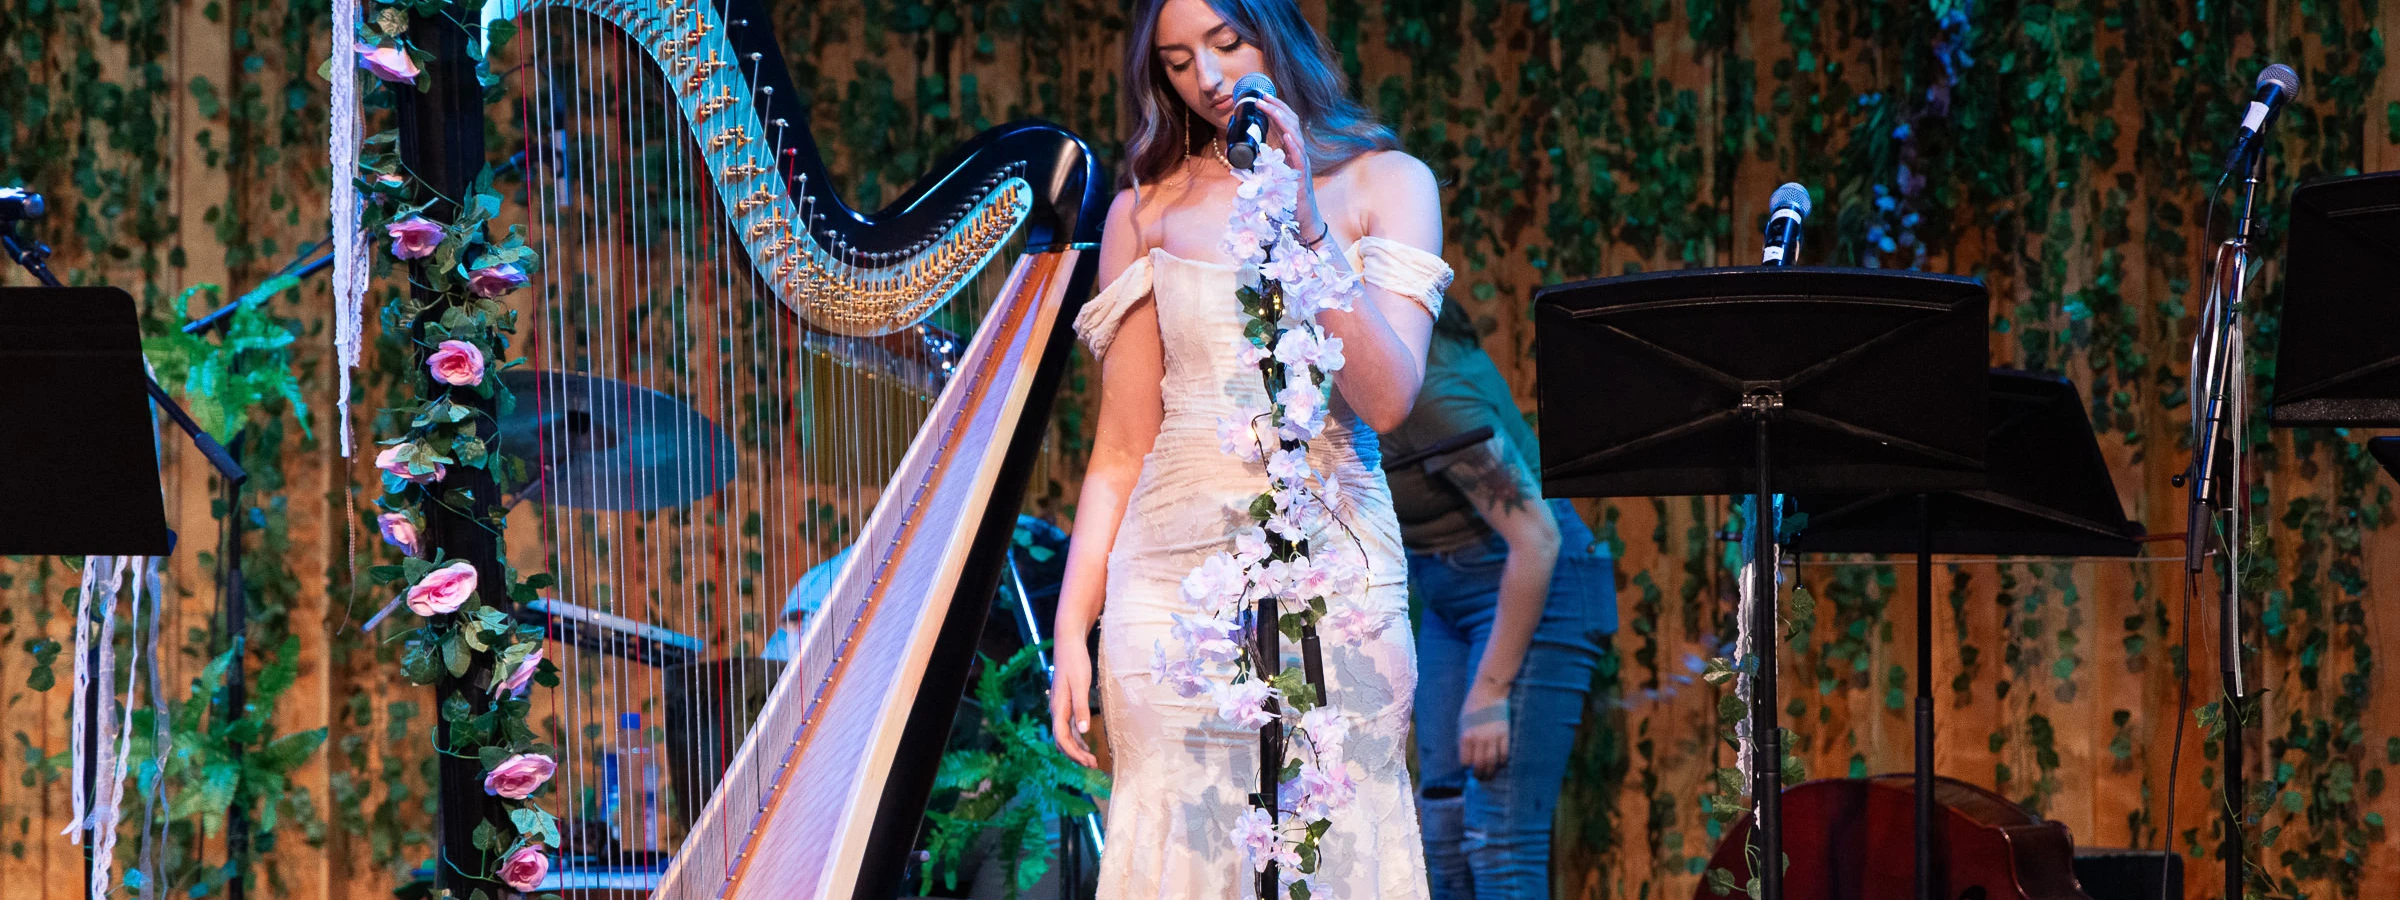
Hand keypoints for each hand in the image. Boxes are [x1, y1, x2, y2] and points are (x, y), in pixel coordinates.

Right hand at [1049, 635, 1099, 767]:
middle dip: (1075, 755)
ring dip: (1076, 749)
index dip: (1074, 753)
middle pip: (1062, 740)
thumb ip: (1081, 708)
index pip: (1062, 738)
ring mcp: (1060, 707)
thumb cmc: (1075, 662)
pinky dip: (1077, 738)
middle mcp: (1056, 710)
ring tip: (1091, 760)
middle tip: (1093, 765)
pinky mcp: (1066, 703)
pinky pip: (1069, 727)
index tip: (1088, 762)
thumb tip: (1083, 731)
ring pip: (1065, 735)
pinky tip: (1086, 744)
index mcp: (1058, 708)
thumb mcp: (1081, 684)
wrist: (1068, 644)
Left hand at [1249, 94, 1323, 233]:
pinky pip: (1299, 156)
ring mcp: (1302, 163)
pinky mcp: (1302, 176)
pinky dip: (1293, 144)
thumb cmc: (1286, 200)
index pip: (1286, 123)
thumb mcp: (1267, 176)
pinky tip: (1286, 135)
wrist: (1302, 220)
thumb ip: (1255, 163)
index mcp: (1291, 151)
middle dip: (1277, 107)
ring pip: (1295, 135)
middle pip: (1291, 123)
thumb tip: (1233, 153)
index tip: (1261, 97)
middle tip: (1261, 96)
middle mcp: (1299, 153)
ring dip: (1282, 120)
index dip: (1275, 109)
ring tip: (1270, 109)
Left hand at [1458, 682, 1511, 778]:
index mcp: (1466, 736)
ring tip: (1489, 776)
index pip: (1465, 761)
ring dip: (1491, 772)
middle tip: (1480, 778)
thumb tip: (1466, 757)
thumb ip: (1463, 739)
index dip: (1466, 766)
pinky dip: (1502, 761)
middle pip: (1479, 764)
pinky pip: (1504, 753)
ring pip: (1492, 762)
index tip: (1468, 767)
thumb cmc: (1472, 707)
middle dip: (1479, 775)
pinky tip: (1500, 763)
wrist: (1489, 691)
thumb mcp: (1462, 722)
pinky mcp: (1505, 733)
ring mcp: (1493, 737)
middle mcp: (1479, 739)